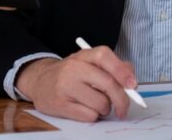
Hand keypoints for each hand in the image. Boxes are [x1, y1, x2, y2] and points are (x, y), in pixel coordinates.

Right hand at [15, 47, 136, 121]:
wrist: (39, 81)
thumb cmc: (72, 74)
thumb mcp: (89, 64)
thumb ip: (112, 68)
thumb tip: (131, 79)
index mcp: (83, 56)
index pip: (104, 57)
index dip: (121, 71)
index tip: (132, 85)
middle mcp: (73, 68)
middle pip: (108, 85)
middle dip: (122, 100)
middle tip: (123, 108)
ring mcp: (66, 86)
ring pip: (101, 104)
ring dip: (105, 109)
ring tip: (96, 104)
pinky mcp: (60, 104)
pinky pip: (90, 116)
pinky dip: (93, 116)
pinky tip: (85, 109)